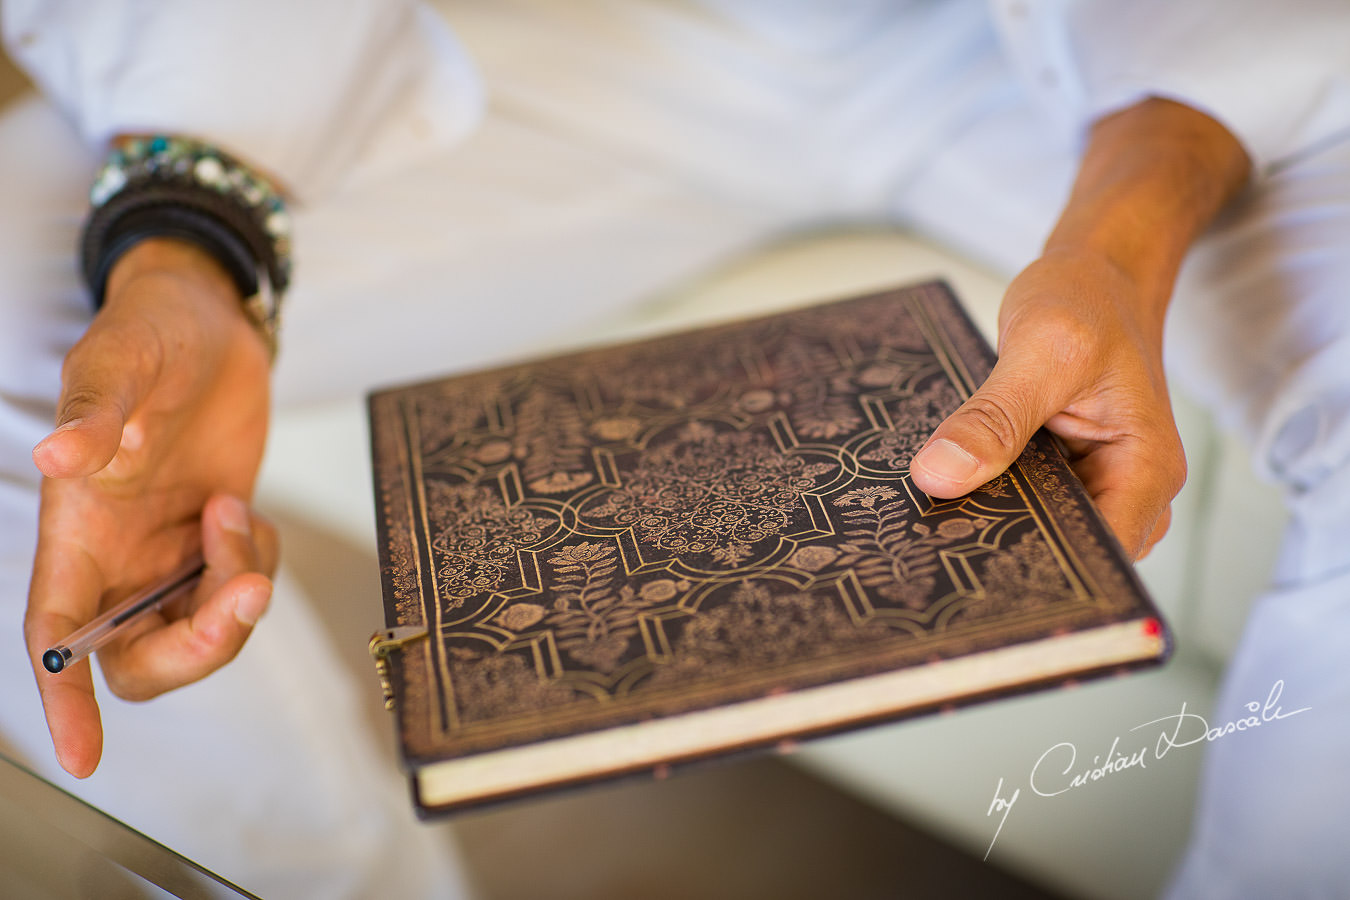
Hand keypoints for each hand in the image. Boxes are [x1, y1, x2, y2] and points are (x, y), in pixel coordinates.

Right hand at [24, 238, 274, 777]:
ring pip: (200, 629)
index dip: (62, 697)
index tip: (81, 753)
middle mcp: (120, 554)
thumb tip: (56, 458)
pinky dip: (258, 565)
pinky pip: (244, 587)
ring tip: (233, 511)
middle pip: (142, 656)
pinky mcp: (218, 539)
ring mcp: (171, 551)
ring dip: (236, 594)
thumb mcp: (122, 361)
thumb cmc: (151, 334)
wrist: (212, 320)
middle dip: (200, 644)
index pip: (56, 633)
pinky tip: (245, 512)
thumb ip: (97, 411)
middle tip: (244, 586)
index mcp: (78, 528)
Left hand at [910, 98, 1248, 560]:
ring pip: (1040, 532)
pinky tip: (942, 494)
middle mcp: (1130, 491)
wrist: (1097, 274)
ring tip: (924, 528)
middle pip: (1066, 554)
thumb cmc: (1088, 301)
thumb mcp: (1041, 349)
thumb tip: (938, 477)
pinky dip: (988, 496)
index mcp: (1146, 472)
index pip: (1097, 557)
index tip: (966, 571)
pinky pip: (1024, 502)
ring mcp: (1098, 486)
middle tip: (926, 551)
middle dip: (1002, 555)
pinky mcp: (1064, 475)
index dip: (1036, 573)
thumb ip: (994, 417)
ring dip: (990, 526)